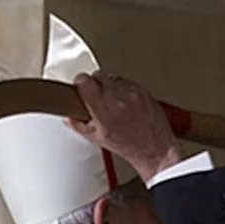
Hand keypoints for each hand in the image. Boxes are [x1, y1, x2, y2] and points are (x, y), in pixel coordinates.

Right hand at [66, 71, 181, 181]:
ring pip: (113, 76)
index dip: (80, 82)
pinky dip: (124, 88)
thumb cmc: (130, 146)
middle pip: (98, 75)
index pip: (84, 81)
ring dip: (110, 85)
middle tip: (97, 94)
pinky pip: (128, 81)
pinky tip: (126, 101)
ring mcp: (132, 93)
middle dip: (95, 83)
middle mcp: (117, 99)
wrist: (155, 149)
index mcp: (103, 111)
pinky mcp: (143, 90)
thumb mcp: (98, 139)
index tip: (80, 85)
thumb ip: (79, 125)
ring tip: (113, 100)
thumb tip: (69, 118)